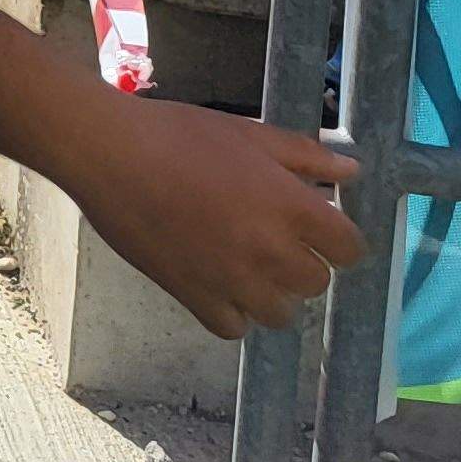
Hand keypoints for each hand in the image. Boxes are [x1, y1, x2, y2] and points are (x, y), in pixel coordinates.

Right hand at [66, 98, 361, 339]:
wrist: (108, 152)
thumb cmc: (178, 134)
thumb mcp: (248, 133)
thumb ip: (305, 155)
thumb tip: (352, 171)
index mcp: (291, 207)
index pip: (349, 248)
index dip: (339, 239)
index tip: (319, 229)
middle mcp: (270, 251)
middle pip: (316, 283)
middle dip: (302, 263)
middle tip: (274, 240)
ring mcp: (233, 280)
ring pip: (279, 313)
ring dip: (270, 293)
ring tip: (245, 266)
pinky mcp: (194, 296)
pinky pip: (233, 328)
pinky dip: (232, 312)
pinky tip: (217, 285)